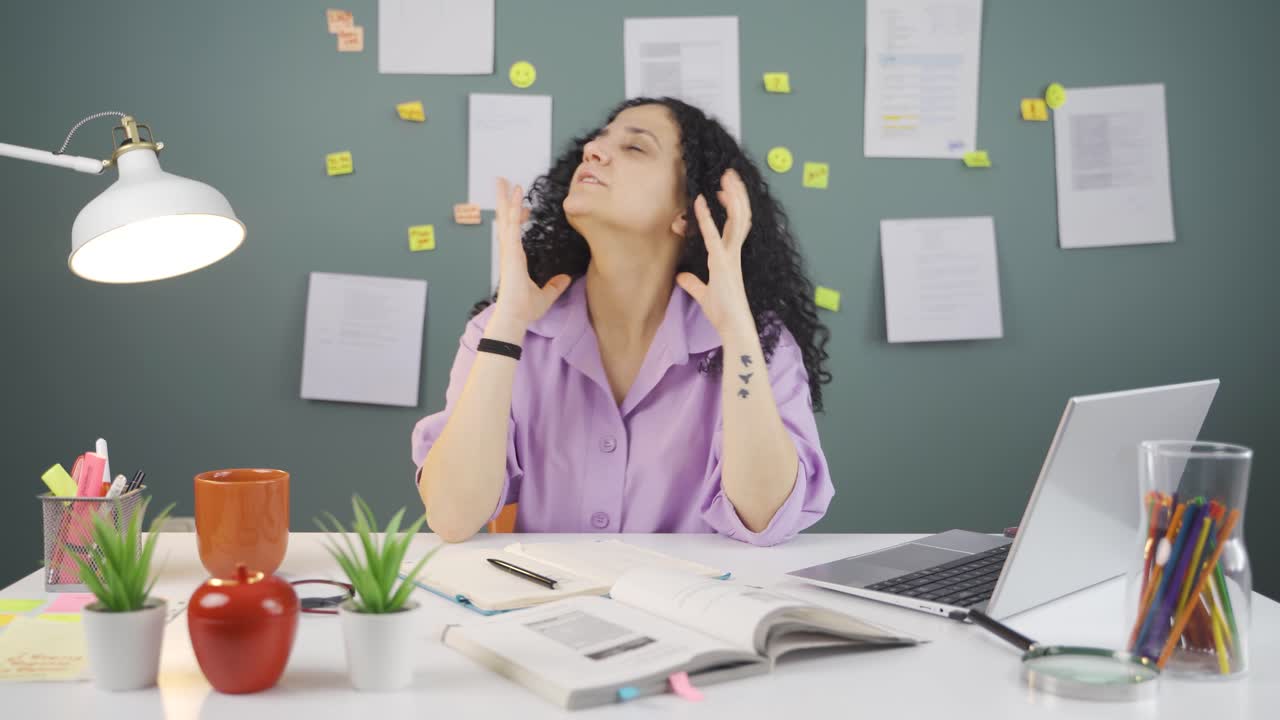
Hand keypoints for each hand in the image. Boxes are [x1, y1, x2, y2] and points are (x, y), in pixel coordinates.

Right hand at [491, 177, 571, 331]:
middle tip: (502, 183)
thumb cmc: (524, 308)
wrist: (515, 316)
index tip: (525, 206)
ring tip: (503, 181)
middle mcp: (510, 251)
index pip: (515, 232)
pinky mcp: (511, 252)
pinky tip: (515, 197)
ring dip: (506, 199)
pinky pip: (512, 226)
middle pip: (506, 220)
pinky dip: (514, 211)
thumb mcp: (546, 295)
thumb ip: (555, 285)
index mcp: (516, 258)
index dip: (518, 217)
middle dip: (504, 201)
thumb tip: (565, 279)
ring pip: (507, 218)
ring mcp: (509, 250)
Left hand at [676, 169, 753, 334]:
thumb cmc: (724, 313)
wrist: (734, 327)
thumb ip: (693, 283)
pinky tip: (701, 202)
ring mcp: (730, 256)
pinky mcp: (723, 264)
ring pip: (737, 219)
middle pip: (740, 215)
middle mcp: (734, 253)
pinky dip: (707, 218)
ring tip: (727, 177)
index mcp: (731, 257)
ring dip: (732, 196)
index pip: (735, 225)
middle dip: (737, 193)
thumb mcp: (704, 294)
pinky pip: (714, 236)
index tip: (722, 192)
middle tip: (730, 174)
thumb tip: (681, 276)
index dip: (731, 206)